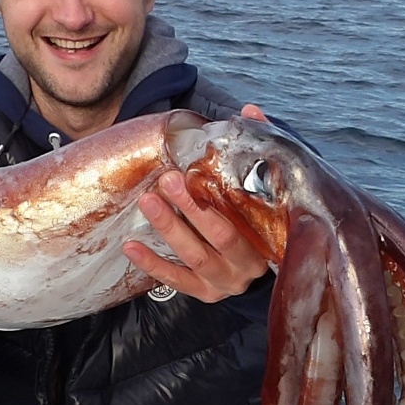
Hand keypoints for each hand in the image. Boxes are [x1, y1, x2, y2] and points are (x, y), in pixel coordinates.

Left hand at [121, 104, 272, 302]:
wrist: (273, 266)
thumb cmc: (261, 217)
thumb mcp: (266, 187)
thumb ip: (261, 150)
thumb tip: (250, 111)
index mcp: (269, 236)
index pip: (247, 216)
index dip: (221, 195)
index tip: (196, 172)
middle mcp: (251, 263)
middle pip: (220, 236)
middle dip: (191, 209)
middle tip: (167, 181)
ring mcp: (227, 281)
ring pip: (196, 257)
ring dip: (170, 229)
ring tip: (148, 201)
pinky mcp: (206, 293)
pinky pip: (176, 280)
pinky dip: (152, 264)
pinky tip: (131, 246)